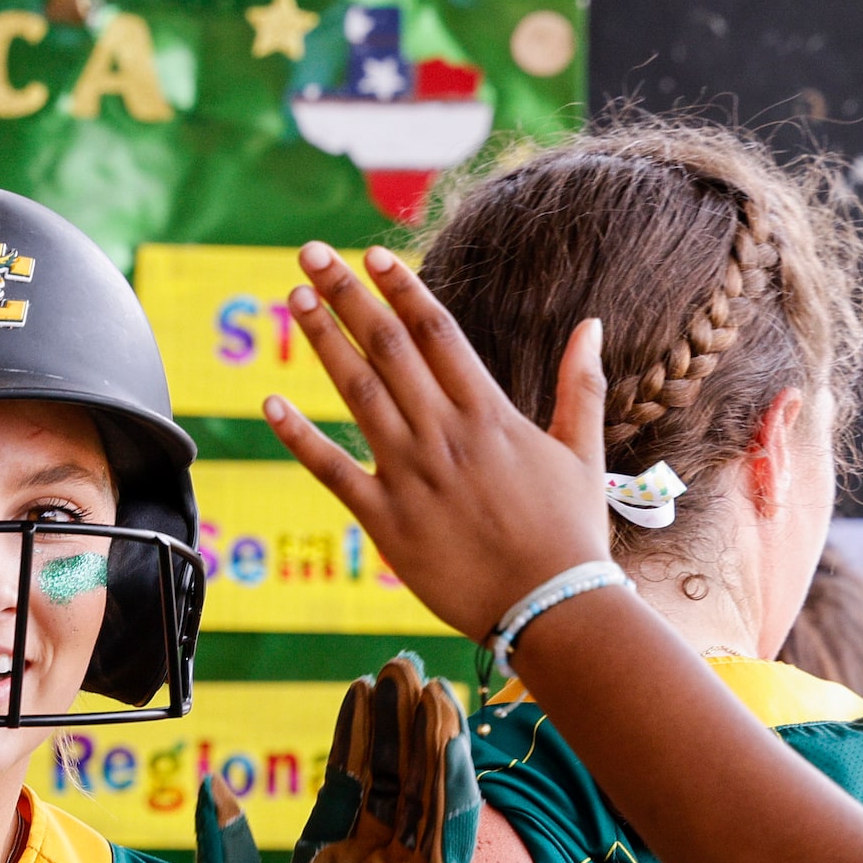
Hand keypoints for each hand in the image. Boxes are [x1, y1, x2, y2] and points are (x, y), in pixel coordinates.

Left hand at [196, 655, 476, 862]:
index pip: (353, 787)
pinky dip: (451, 795)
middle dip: (401, 726)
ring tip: (430, 691)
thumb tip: (211, 783)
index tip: (363, 687)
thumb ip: (223, 851)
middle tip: (403, 666)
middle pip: (395, 783)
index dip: (359, 737)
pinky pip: (445, 844)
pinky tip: (451, 750)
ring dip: (431, 748)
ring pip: (425, 804)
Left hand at [263, 242, 614, 641]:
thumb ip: (580, 386)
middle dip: (348, 296)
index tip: (373, 255)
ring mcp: (412, 476)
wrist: (552, 608)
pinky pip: (332, 471)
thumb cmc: (570, 535)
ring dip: (324, 343)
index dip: (401, 289)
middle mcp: (445, 434)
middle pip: (388, 348)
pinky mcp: (386, 522)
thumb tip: (590, 324)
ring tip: (295, 299)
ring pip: (358, 394)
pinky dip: (300, 437)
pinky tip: (272, 404)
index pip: (436, 332)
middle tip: (312, 254)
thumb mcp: (583, 452)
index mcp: (489, 413)